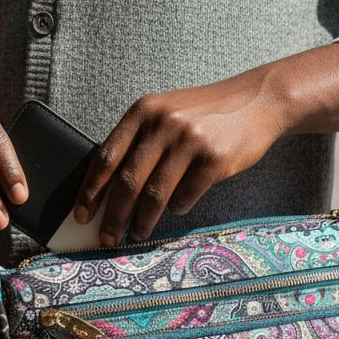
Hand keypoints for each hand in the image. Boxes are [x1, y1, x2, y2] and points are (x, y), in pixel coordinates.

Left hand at [72, 72, 283, 247]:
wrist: (257, 100)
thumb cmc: (205, 113)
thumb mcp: (165, 112)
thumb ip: (139, 140)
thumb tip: (107, 189)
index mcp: (143, 110)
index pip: (106, 156)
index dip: (90, 190)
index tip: (81, 215)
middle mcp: (163, 123)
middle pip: (127, 181)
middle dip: (113, 216)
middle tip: (106, 237)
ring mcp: (190, 141)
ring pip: (154, 195)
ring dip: (142, 222)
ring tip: (136, 235)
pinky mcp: (214, 159)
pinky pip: (186, 196)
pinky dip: (177, 208)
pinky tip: (176, 210)